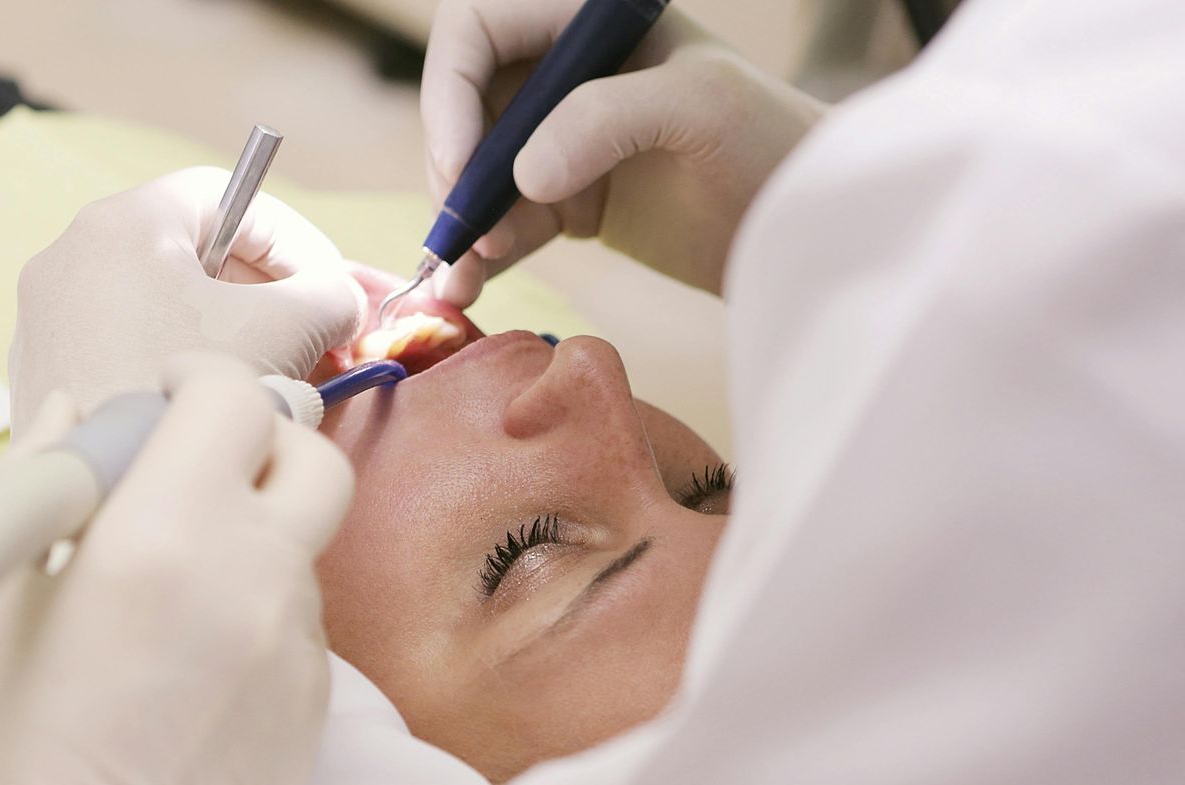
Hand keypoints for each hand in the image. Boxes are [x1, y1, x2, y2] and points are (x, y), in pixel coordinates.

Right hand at [0, 356, 353, 784]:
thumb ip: (43, 481)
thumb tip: (76, 411)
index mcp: (168, 535)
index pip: (231, 398)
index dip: (194, 380)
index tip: (155, 397)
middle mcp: (257, 581)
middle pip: (312, 456)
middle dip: (256, 441)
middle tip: (186, 471)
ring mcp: (298, 654)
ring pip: (305, 547)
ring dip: (253, 532)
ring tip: (167, 587)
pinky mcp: (313, 717)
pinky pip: (302, 628)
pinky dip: (257, 612)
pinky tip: (187, 663)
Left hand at [9, 168, 367, 434]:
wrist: (98, 501)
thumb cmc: (183, 403)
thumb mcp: (284, 333)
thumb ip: (329, 297)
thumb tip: (342, 299)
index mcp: (124, 222)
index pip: (229, 196)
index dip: (295, 239)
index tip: (330, 289)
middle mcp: (70, 256)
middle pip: (191, 249)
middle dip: (264, 292)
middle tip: (313, 339)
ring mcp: (46, 316)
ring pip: (158, 302)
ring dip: (223, 330)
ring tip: (269, 378)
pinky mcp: (40, 371)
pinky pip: (123, 343)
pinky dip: (173, 359)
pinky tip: (210, 407)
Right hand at [422, 2, 824, 299]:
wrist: (806, 229)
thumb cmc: (772, 144)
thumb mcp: (699, 107)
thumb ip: (606, 119)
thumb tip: (523, 176)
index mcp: (588, 17)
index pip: (477, 26)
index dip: (450, 89)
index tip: (461, 158)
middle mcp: (567, 70)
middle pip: (464, 105)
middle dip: (454, 168)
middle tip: (466, 228)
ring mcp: (564, 136)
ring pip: (476, 170)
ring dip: (461, 223)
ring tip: (465, 274)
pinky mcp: (569, 198)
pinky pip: (502, 220)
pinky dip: (481, 253)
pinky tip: (469, 285)